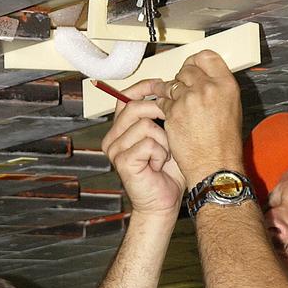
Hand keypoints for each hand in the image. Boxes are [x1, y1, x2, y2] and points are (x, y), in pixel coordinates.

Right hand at [101, 79, 184, 216]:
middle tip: (174, 126)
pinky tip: (159, 165)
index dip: (143, 88)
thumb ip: (163, 116)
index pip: (124, 98)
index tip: (161, 84)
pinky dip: (161, 153)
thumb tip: (169, 89)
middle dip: (160, 112)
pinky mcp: (122, 161)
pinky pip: (148, 143)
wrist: (164, 202)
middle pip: (134, 107)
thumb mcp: (167, 136)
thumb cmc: (168, 172)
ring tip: (165, 154)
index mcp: (120, 129)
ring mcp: (115, 149)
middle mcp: (112, 137)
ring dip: (164, 140)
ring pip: (145, 125)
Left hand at [157, 51, 243, 187]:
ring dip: (170, 91)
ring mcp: (188, 100)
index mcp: (226, 85)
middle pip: (187, 68)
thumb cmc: (225, 143)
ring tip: (175, 102)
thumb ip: (218, 89)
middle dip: (183, 78)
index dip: (197, 61)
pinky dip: (164, 106)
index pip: (207, 56)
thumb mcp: (232, 108)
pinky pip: (162, 101)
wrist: (215, 165)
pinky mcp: (173, 112)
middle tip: (183, 87)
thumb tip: (205, 78)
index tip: (192, 65)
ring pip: (172, 84)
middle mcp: (207, 88)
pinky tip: (172, 115)